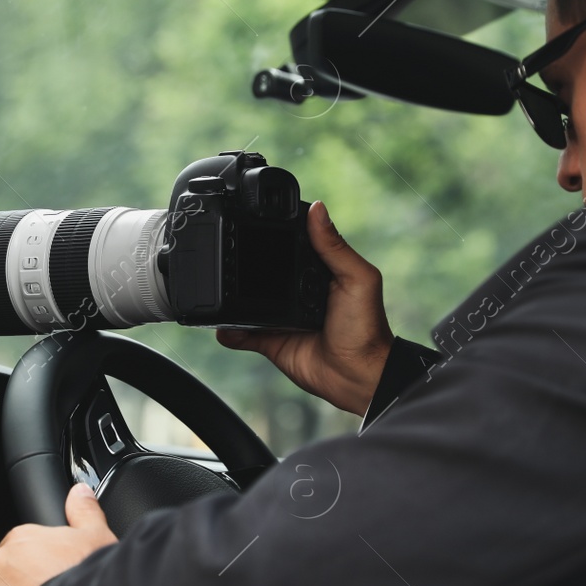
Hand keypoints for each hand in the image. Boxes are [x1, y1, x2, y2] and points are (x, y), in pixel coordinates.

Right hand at [217, 201, 392, 414]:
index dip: (273, 235)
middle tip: (226, 254)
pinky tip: (222, 326)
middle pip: (263, 273)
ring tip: (218, 287)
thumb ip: (335, 247)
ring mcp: (281, 316)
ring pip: (248, 301)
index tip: (250, 222)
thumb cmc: (367, 327)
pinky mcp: (271, 341)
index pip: (290, 246)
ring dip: (232, 297)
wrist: (358, 377)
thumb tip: (317, 208)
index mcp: (318, 271)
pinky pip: (243, 334)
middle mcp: (297, 291)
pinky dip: (229, 331)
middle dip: (245, 265)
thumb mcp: (357, 279)